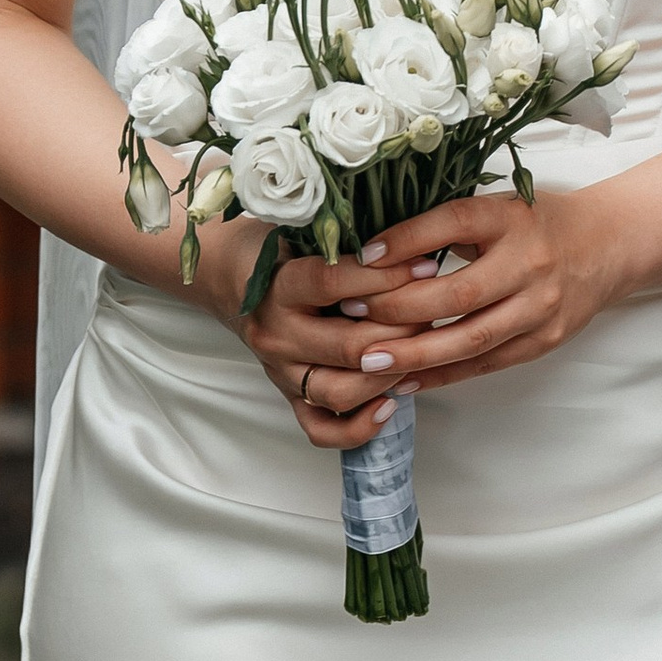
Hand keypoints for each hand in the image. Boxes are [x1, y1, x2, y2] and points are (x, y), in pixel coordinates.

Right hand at [199, 222, 408, 455]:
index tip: (425, 265)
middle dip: (401, 331)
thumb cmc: (275, 249)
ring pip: (340, 392)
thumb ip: (339, 239)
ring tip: (418, 352)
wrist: (229, 278)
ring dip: (387, 376)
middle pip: (348, 346)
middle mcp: (276, 334)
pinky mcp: (288, 396)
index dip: (385, 276)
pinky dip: (359, 426)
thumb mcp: (298, 230)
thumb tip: (403, 238)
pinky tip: (391, 404)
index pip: (333, 283)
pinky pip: (322, 429)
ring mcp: (281, 371)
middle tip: (433, 311)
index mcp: (277, 287)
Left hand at [325, 187, 624, 393]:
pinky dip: (444, 374)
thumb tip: (375, 249)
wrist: (608, 245)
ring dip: (416, 353)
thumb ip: (446, 225)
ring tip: (369, 361)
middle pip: (458, 293)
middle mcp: (529, 263)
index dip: (405, 240)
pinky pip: (486, 363)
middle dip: (399, 308)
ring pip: (471, 338)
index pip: (453, 224)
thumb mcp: (497, 208)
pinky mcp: (543, 340)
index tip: (362, 257)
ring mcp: (540, 307)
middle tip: (352, 315)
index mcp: (511, 218)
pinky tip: (406, 379)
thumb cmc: (538, 223)